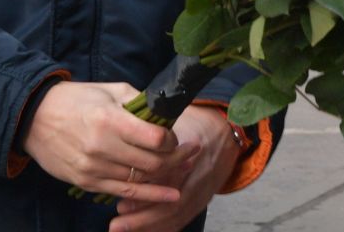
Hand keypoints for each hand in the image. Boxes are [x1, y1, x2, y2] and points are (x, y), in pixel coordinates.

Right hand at [23, 81, 183, 204]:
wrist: (34, 118)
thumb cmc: (77, 99)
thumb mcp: (111, 90)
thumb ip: (139, 102)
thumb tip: (165, 114)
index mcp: (110, 120)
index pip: (155, 139)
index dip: (172, 140)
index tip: (175, 137)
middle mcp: (102, 147)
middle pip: (151, 163)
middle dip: (176, 159)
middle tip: (190, 153)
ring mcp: (92, 168)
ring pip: (140, 180)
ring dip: (164, 176)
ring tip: (184, 169)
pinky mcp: (85, 182)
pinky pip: (122, 192)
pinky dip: (147, 195)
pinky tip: (167, 196)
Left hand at [110, 106, 240, 231]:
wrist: (227, 133)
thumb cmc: (198, 125)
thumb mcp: (180, 123)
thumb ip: (159, 138)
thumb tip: (128, 149)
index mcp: (196, 158)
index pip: (171, 185)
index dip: (146, 199)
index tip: (121, 204)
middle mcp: (202, 179)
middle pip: (173, 208)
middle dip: (142, 220)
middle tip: (116, 225)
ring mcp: (204, 192)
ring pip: (177, 217)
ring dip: (150, 227)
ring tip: (123, 229)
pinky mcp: (202, 200)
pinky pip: (182, 219)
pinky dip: (163, 228)